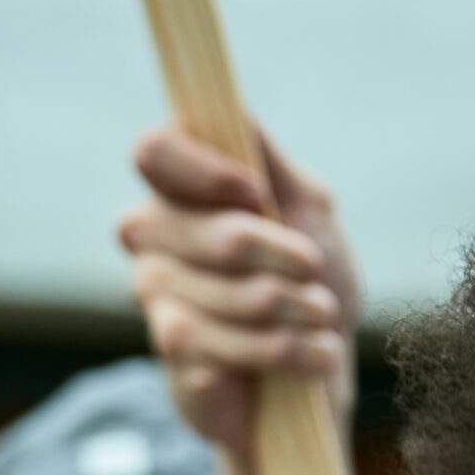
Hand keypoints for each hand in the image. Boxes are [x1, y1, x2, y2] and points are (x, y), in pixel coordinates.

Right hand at [118, 125, 358, 457]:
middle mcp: (153, 236)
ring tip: (321, 318)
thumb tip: (231, 107)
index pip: (154, 151)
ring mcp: (154, 295)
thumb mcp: (308, 207)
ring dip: (293, 309)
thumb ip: (269, 159)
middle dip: (281, 255)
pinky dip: (284, 350)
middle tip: (316, 271)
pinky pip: (220, 345)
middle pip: (207, 232)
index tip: (258, 194)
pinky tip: (311, 355)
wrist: (320, 367)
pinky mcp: (172, 352)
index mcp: (181, 189)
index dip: (205, 171)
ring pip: (224, 293)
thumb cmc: (313, 281)